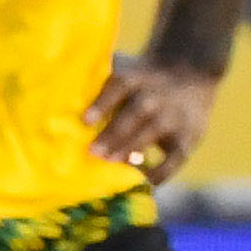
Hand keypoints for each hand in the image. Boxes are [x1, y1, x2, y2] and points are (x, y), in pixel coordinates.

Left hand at [85, 56, 219, 184]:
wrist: (190, 73)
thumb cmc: (142, 80)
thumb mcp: (126, 70)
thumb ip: (100, 82)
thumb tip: (60, 102)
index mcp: (136, 78)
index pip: (119, 87)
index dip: (103, 103)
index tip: (85, 121)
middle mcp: (155, 96)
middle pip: (135, 113)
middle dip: (114, 134)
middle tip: (93, 152)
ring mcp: (173, 118)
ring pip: (151, 133)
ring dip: (131, 149)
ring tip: (111, 163)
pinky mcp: (187, 139)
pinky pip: (174, 159)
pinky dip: (159, 172)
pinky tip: (142, 180)